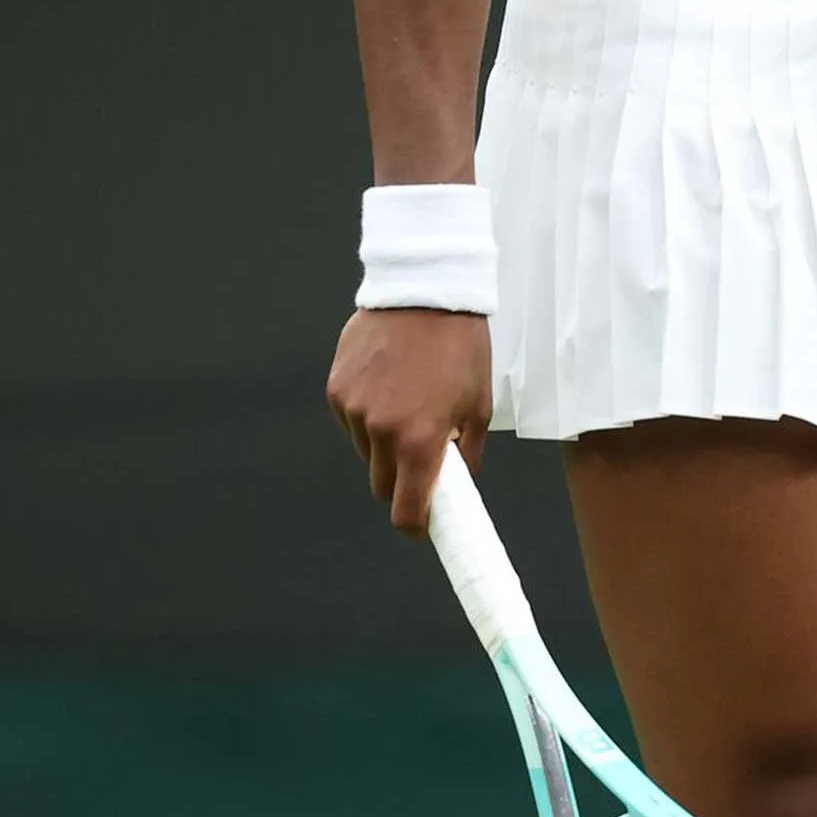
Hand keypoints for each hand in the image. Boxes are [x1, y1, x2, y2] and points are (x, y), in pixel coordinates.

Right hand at [326, 306, 491, 533]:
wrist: (427, 291)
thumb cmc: (461, 347)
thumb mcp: (479, 404)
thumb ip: (466, 452)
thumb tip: (457, 481)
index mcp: (419, 441)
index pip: (405, 511)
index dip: (415, 525)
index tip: (422, 525)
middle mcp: (379, 431)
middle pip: (381, 485)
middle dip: (401, 480)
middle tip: (422, 457)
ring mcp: (353, 408)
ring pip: (364, 450)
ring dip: (383, 443)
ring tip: (409, 403)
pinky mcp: (337, 387)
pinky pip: (350, 419)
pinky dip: (366, 414)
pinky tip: (389, 383)